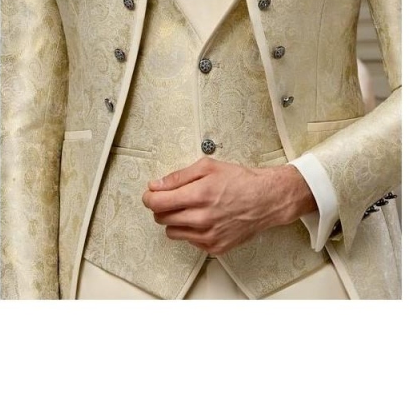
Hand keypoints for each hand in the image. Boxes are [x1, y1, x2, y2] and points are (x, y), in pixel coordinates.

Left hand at [141, 157, 316, 255]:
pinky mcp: (215, 248)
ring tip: (191, 208)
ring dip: (175, 220)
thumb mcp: (208, 167)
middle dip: (162, 207)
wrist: (267, 200)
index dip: (149, 197)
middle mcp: (202, 218)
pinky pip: (189, 241)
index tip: (151, 194)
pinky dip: (192, 231)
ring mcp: (208, 236)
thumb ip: (178, 176)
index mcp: (198, 195)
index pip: (157, 202)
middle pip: (161, 218)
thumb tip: (156, 185)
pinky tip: (205, 219)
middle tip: (174, 198)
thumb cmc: (240, 181)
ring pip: (172, 232)